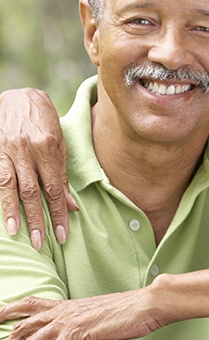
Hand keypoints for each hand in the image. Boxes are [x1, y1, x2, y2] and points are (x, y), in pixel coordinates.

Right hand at [0, 88, 77, 249]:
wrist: (19, 96)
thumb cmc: (44, 121)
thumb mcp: (59, 143)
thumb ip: (62, 175)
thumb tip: (70, 206)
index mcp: (47, 147)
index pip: (55, 188)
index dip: (58, 212)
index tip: (62, 235)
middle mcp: (26, 149)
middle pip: (32, 191)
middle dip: (37, 219)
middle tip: (41, 243)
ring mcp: (6, 149)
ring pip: (9, 186)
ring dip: (12, 212)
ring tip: (16, 233)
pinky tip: (0, 213)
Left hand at [0, 290, 166, 339]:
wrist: (147, 303)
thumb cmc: (129, 310)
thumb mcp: (99, 314)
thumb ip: (82, 321)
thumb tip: (77, 330)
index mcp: (69, 304)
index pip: (32, 304)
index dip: (11, 310)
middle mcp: (65, 309)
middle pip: (23, 327)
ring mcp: (71, 319)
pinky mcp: (79, 331)